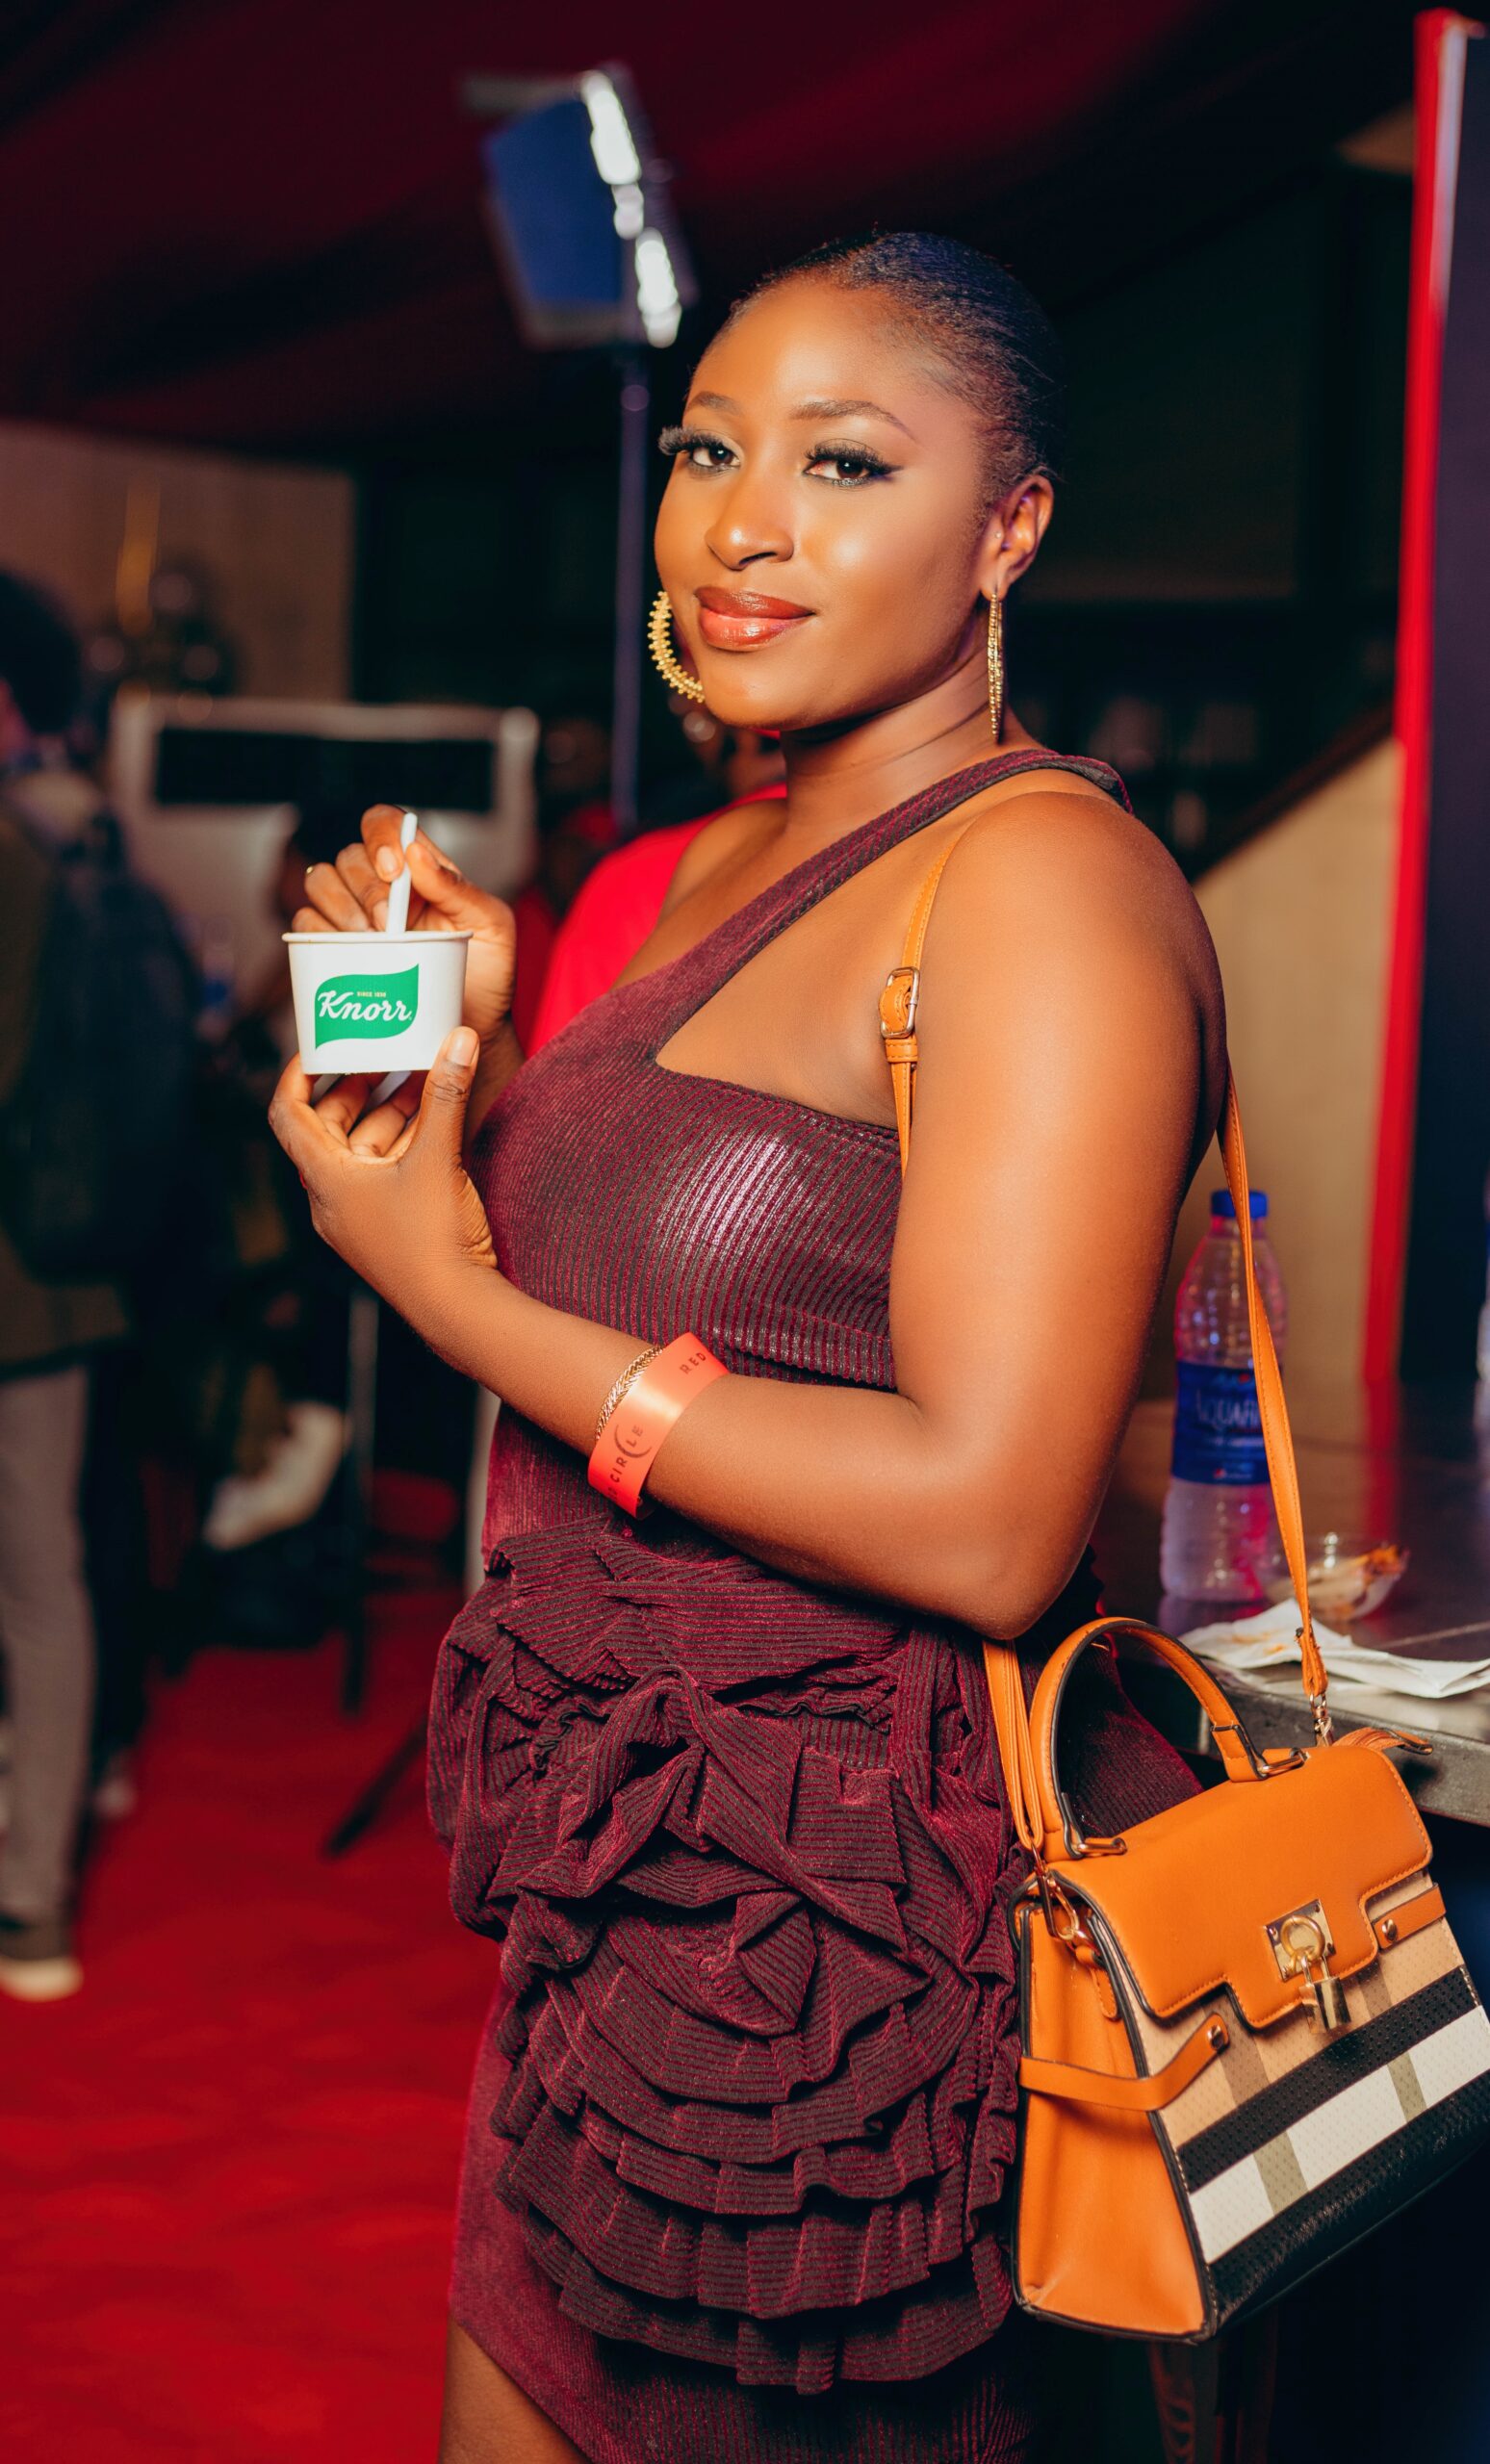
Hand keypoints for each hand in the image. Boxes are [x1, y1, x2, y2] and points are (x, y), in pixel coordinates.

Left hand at [268, 1029, 496, 1318]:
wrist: (456, 1310)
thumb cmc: (432, 1241)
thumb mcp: (439, 1158)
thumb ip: (447, 1095)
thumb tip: (458, 1040)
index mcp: (325, 1179)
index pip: (288, 1113)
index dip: (297, 1074)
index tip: (321, 1046)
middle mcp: (331, 1198)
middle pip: (329, 1127)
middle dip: (357, 1087)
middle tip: (383, 1053)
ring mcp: (358, 1216)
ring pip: (362, 1149)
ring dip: (388, 1113)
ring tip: (421, 1077)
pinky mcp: (385, 1227)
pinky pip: (383, 1172)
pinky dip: (403, 1142)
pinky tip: (434, 1120)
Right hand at [293, 806, 515, 1049]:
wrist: (469, 1028)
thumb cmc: (486, 975)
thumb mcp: (491, 926)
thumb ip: (459, 887)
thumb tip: (416, 853)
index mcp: (420, 869)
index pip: (384, 824)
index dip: (380, 837)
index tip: (394, 873)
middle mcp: (383, 886)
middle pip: (348, 857)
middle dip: (367, 891)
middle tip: (391, 927)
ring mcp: (356, 916)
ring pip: (320, 883)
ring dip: (340, 909)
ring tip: (372, 942)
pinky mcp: (334, 948)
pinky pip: (306, 925)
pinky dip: (319, 935)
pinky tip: (348, 955)